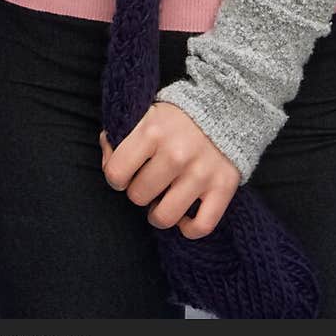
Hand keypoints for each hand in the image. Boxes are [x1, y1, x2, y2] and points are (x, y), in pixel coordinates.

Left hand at [99, 102, 240, 238]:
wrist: (228, 107)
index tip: (127, 172)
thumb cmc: (179, 117)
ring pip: (164, 217)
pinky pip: (200, 227)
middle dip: (140, 191)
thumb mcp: (148, 113)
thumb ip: (123, 134)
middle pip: (138, 197)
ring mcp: (201, 173)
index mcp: (152, 132)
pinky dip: (189, 228)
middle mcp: (176, 154)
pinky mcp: (223, 187)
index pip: (115, 173)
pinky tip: (185, 214)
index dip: (117, 177)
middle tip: (150, 180)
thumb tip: (107, 154)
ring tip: (164, 199)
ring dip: (159, 213)